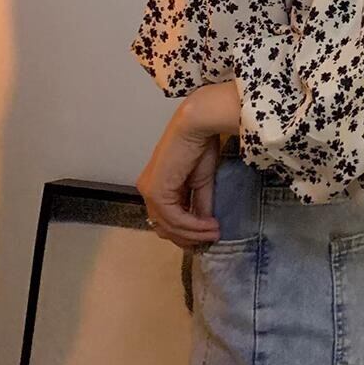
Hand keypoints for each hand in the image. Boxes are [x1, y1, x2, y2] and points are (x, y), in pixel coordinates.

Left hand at [136, 103, 221, 249]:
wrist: (197, 126)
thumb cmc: (200, 145)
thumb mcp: (201, 182)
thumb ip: (199, 205)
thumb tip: (204, 227)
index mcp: (157, 186)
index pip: (166, 219)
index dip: (187, 232)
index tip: (209, 235)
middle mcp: (148, 190)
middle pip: (165, 226)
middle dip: (189, 237)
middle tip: (211, 238)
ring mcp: (150, 191)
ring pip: (169, 226)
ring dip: (194, 233)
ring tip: (215, 231)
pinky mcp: (156, 191)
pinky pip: (174, 218)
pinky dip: (193, 225)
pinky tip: (209, 224)